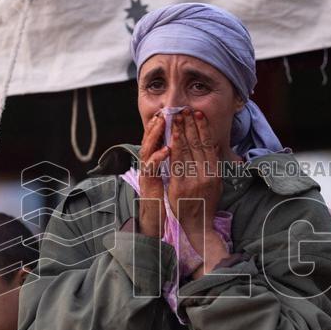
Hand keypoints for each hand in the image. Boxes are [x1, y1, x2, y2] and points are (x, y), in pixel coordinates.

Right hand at [138, 113, 169, 237]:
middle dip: (158, 124)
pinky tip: (166, 150)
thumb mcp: (172, 176)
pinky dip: (158, 158)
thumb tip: (185, 149)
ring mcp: (146, 173)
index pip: (157, 139)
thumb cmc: (165, 198)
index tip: (171, 112)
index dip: (163, 125)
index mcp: (154, 162)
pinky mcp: (147, 184)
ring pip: (147, 149)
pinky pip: (151, 168)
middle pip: (150, 140)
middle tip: (165, 110)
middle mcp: (148, 165)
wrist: (156, 219)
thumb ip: (175, 162)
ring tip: (162, 122)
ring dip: (155, 135)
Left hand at [168, 109, 222, 246]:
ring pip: (186, 150)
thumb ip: (214, 165)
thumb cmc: (206, 203)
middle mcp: (206, 174)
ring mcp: (193, 180)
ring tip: (176, 117)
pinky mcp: (180, 186)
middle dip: (190, 125)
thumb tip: (214, 147)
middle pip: (197, 144)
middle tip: (185, 109)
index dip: (203, 128)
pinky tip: (169, 137)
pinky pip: (175, 163)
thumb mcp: (216, 184)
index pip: (208, 145)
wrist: (199, 224)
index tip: (198, 115)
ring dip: (180, 132)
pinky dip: (173, 149)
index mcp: (215, 172)